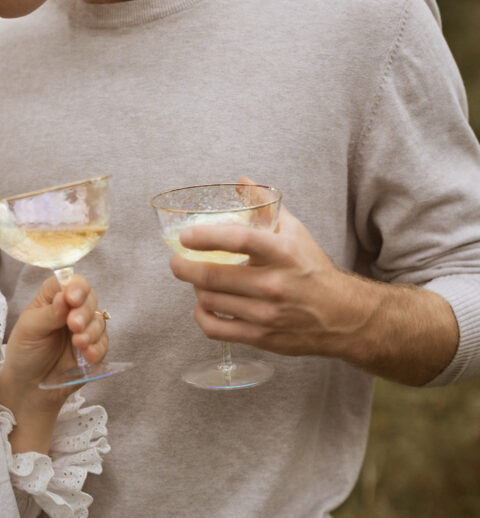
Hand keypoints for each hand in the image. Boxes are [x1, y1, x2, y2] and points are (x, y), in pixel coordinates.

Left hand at [0, 275, 108, 445]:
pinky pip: (104, 343)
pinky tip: (87, 356)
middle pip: (90, 299)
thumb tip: (64, 297)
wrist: (29, 386)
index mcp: (53, 298)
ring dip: (91, 331)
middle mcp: (71, 310)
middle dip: (84, 312)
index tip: (72, 298)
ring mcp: (84, 329)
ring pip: (99, 321)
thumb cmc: (24, 352)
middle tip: (74, 325)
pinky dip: (98, 348)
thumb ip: (49, 313)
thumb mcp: (30, 329)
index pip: (70, 282)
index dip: (76, 287)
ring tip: (78, 344)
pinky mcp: (93, 348)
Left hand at [169, 201, 357, 358]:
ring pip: (210, 301)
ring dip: (195, 289)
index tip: (186, 236)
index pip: (240, 240)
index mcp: (283, 253)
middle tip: (176, 261)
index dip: (207, 237)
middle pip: (213, 276)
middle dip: (184, 267)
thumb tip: (241, 181)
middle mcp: (274, 284)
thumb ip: (266, 206)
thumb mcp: (295, 232)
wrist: (342, 316)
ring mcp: (266, 314)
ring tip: (196, 281)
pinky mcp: (260, 337)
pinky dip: (201, 316)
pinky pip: (215, 329)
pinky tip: (203, 306)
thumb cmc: (312, 270)